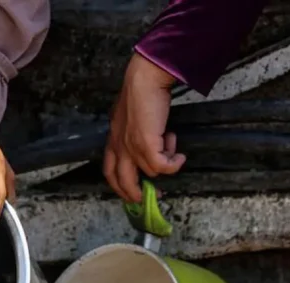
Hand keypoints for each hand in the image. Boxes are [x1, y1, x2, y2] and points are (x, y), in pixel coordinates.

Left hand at [103, 53, 185, 202]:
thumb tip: (148, 141)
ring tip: (172, 147)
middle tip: (151, 196)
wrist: (144, 79)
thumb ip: (132, 132)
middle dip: (135, 193)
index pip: (110, 171)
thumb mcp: (129, 117)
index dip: (120, 185)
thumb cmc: (139, 92)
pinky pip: (162, 167)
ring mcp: (131, 148)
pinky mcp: (146, 146)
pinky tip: (179, 155)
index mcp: (112, 141)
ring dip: (165, 164)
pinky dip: (174, 164)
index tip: (132, 191)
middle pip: (122, 182)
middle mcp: (119, 147)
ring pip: (149, 173)